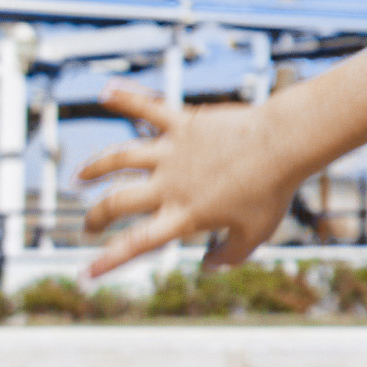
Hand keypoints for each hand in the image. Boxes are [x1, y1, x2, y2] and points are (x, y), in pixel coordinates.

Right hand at [77, 82, 303, 276]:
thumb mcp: (256, 234)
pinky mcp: (184, 123)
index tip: (86, 274)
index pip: (137, 243)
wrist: (285, 143)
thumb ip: (230, 255)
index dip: (108, 261)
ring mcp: (173, 152)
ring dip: (96, 166)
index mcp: (184, 215)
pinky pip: (148, 108)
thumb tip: (209, 266)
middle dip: (96, 216)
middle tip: (89, 225)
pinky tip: (107, 92)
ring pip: (120, 158)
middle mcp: (170, 185)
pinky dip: (126, 99)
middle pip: (117, 201)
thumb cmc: (274, 190)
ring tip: (81, 174)